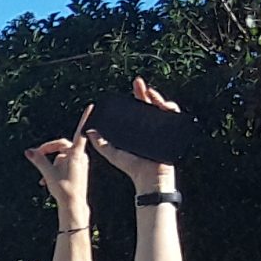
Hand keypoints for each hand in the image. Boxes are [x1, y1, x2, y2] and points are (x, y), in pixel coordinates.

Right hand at [24, 106, 94, 221]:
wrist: (73, 204)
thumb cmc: (64, 189)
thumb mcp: (48, 173)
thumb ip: (39, 160)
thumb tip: (29, 151)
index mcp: (75, 154)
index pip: (80, 132)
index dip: (85, 119)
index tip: (92, 107)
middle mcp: (80, 156)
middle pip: (62, 145)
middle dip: (49, 149)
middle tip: (36, 155)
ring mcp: (80, 163)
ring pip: (61, 156)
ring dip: (51, 162)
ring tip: (42, 177)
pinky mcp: (78, 169)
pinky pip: (64, 163)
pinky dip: (55, 168)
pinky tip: (46, 180)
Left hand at [89, 78, 179, 192]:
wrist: (148, 178)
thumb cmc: (131, 167)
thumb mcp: (112, 153)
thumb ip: (100, 143)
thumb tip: (87, 131)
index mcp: (138, 127)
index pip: (137, 108)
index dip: (136, 96)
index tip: (133, 86)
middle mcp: (150, 126)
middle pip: (149, 104)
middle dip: (144, 92)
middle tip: (137, 82)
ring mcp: (162, 129)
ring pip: (162, 108)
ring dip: (157, 97)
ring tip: (150, 93)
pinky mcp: (171, 133)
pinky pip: (173, 117)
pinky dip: (171, 109)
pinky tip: (164, 104)